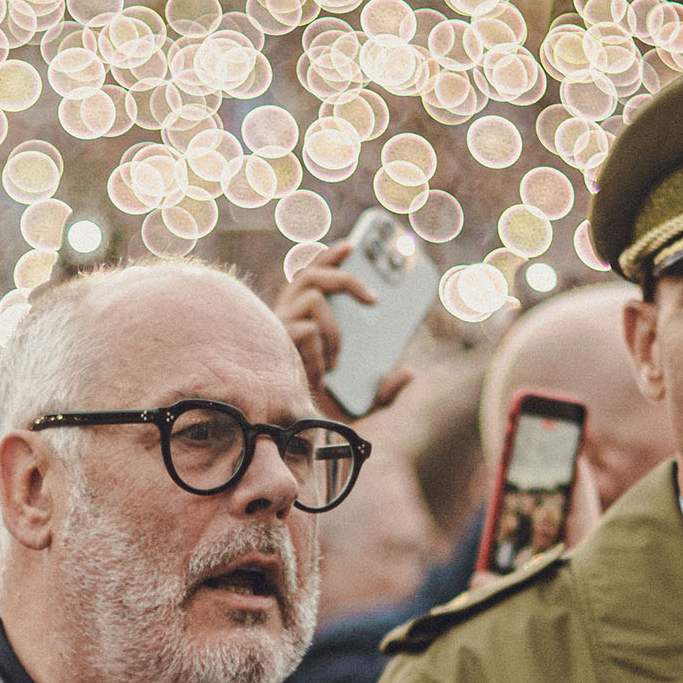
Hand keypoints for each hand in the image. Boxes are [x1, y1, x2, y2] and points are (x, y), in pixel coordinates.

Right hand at [274, 240, 406, 416]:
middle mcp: (287, 317)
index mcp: (303, 319)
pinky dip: (320, 352)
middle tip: (375, 299)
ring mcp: (279, 328)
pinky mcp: (274, 341)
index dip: (329, 257)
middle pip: (313, 275)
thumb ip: (385, 391)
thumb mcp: (362, 402)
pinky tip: (321, 375)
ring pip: (313, 298)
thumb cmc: (319, 415)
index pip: (313, 274)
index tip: (352, 246)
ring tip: (336, 363)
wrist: (290, 436)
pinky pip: (307, 330)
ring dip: (334, 329)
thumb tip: (408, 374)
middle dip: (347, 278)